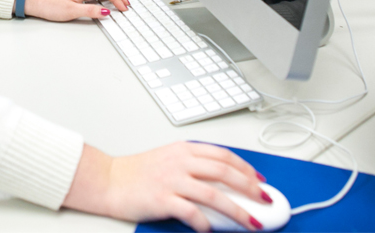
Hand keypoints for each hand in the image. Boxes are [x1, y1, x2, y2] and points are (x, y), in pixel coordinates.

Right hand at [64, 143, 266, 231]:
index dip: (246, 168)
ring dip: (238, 211)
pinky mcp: (163, 199)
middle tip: (266, 201)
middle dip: (250, 188)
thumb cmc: (138, 173)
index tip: (260, 181)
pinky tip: (211, 230)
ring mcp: (172, 180)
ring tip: (251, 223)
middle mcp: (180, 162)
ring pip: (214, 194)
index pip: (223, 155)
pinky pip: (192, 212)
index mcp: (184, 149)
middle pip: (224, 172)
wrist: (109, 180)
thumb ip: (194, 166)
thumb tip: (225, 183)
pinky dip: (205, 223)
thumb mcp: (169, 159)